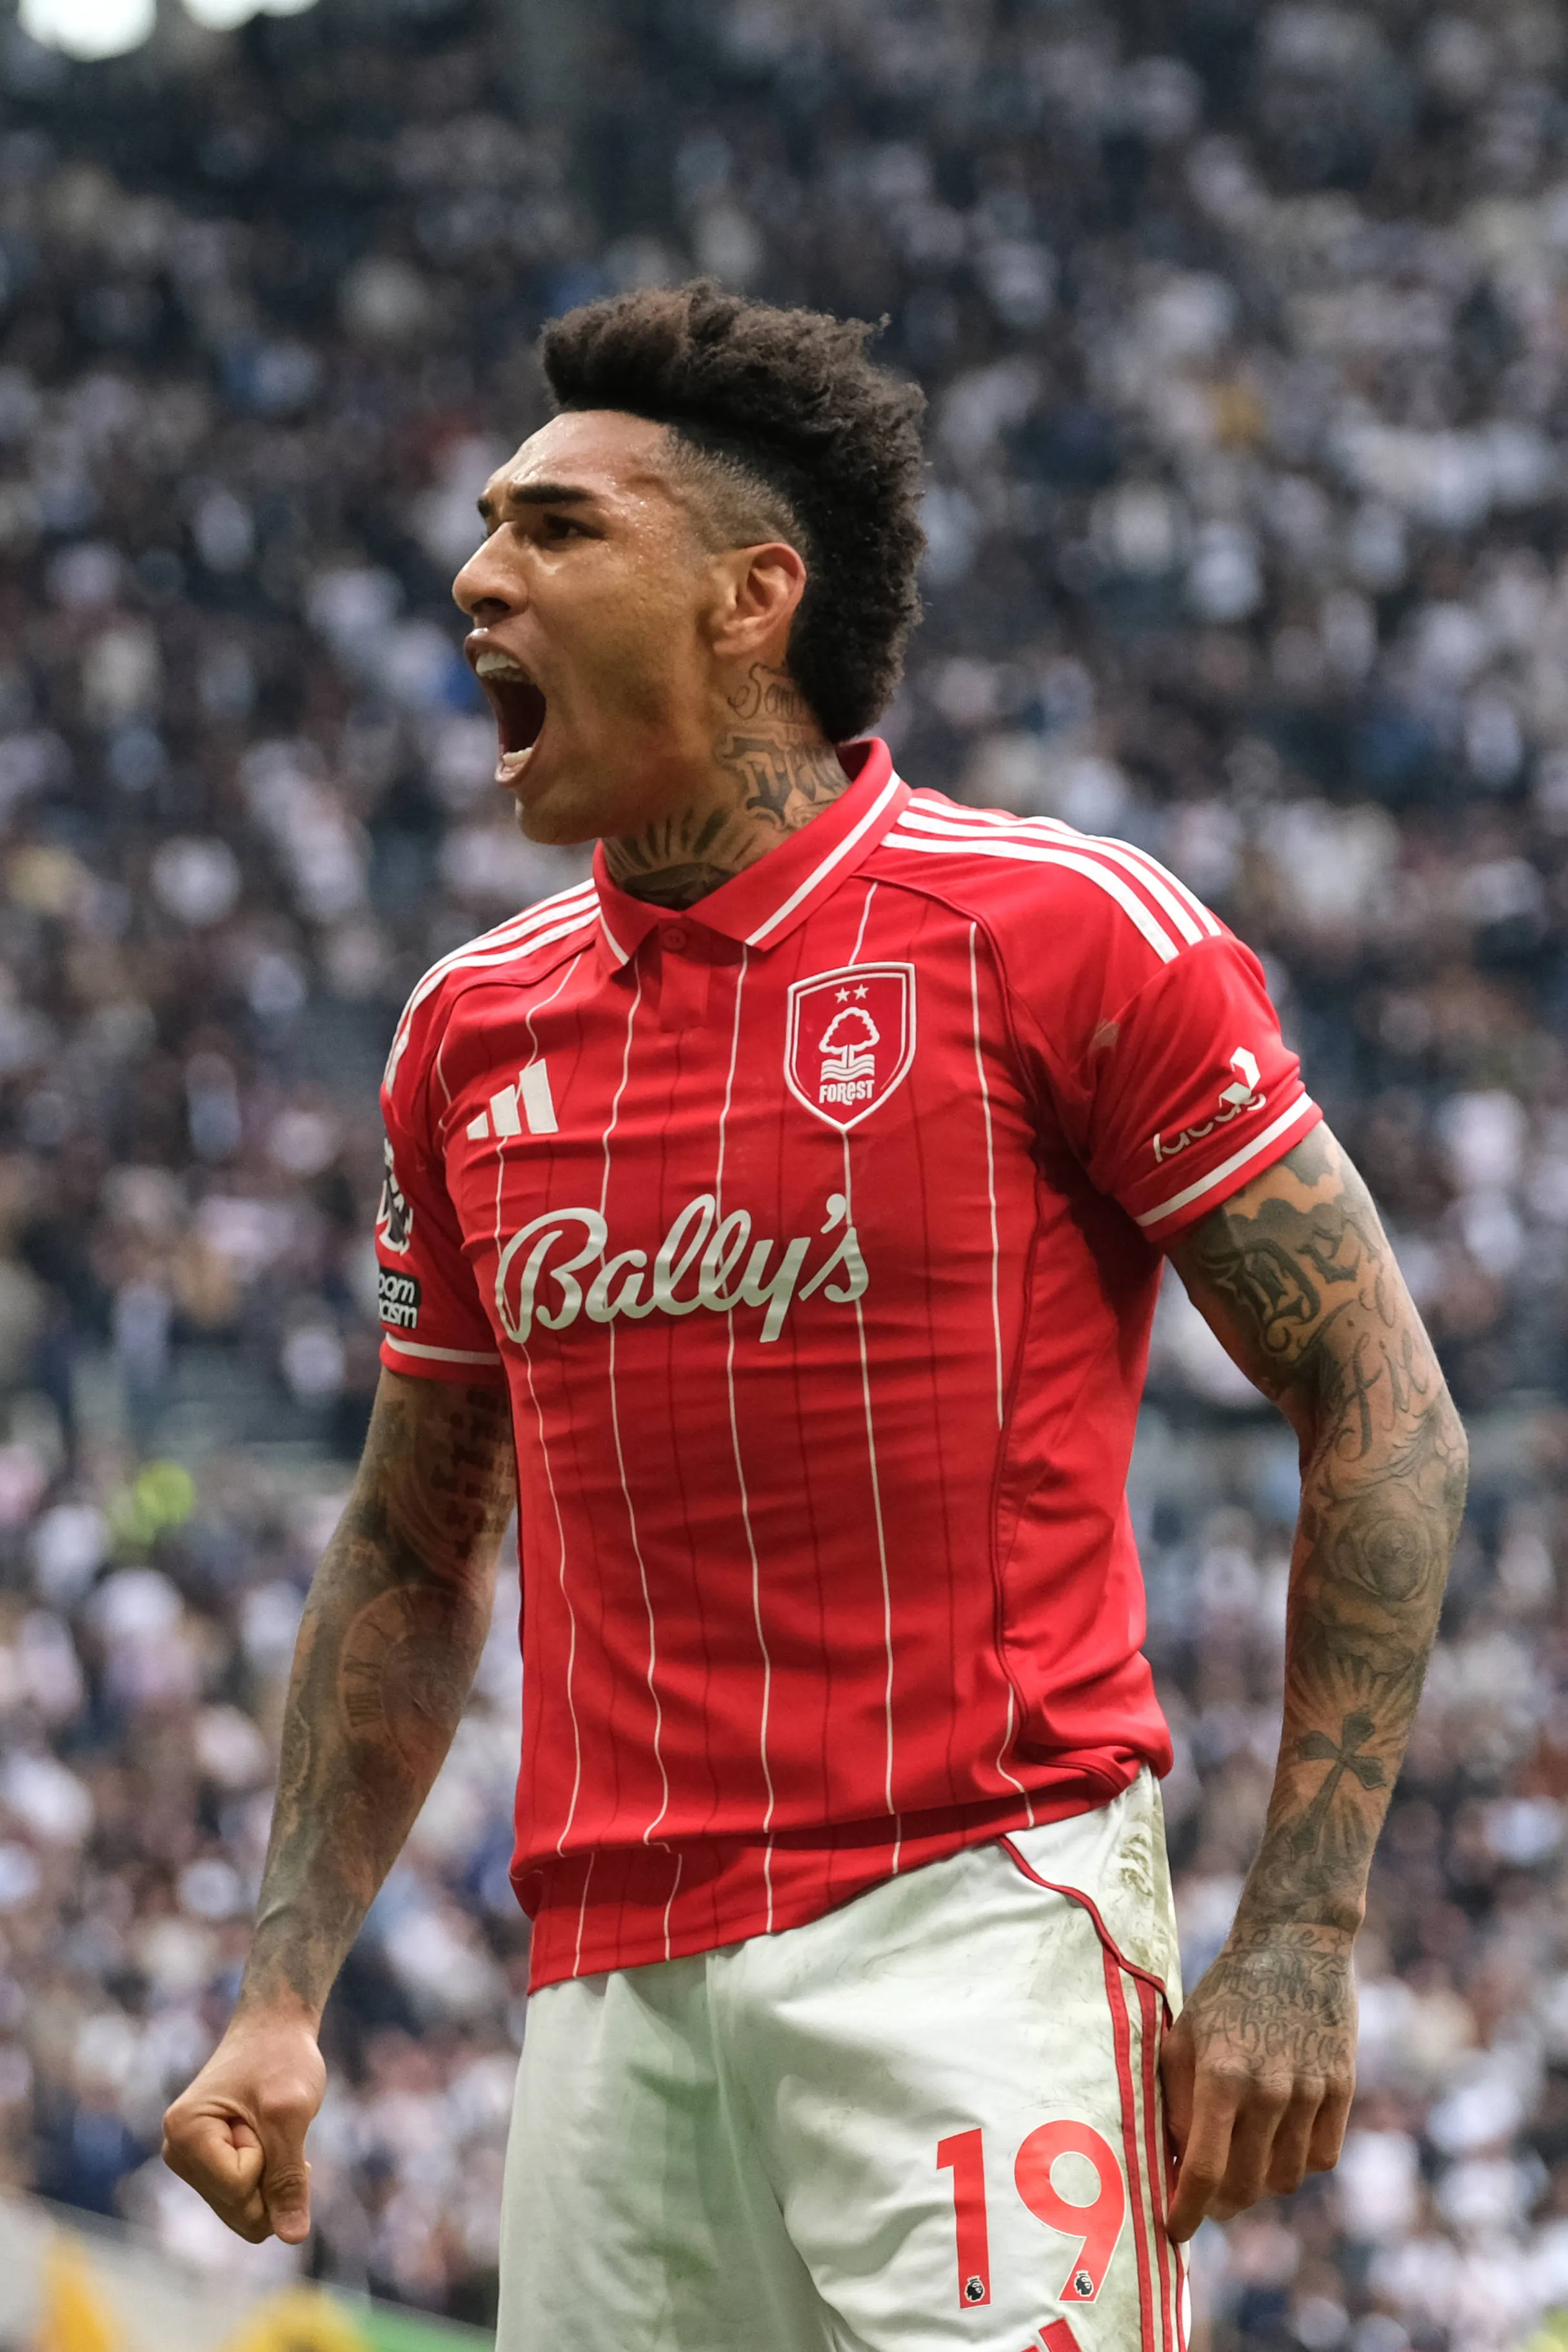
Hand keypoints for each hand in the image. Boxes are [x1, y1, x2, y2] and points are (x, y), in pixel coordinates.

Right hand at [162, 2007, 325, 2244]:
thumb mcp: (291, 2114)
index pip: (237, 2189)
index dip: (269, 2158)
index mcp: (185, 2134)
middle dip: (271, 2176)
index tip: (263, 2113)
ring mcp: (190, 2160)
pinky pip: (243, 2201)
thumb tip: (293, 2237)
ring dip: (271, 2177)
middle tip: (269, 2124)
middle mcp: (177, 2151)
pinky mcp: (207, 2164)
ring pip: (243, 2212)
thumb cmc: (282, 2058)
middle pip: (238, 2211)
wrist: (275, 2026)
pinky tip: (270, 2144)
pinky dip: (267, 2178)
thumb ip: (289, 2179)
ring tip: (269, 2130)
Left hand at [1160, 1924, 1355, 2240]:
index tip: (1175, 2232)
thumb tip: (1175, 2166)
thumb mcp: (1185, 2038)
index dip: (1188, 2212)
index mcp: (1220, 2076)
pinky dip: (1299, 2162)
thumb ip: (1178, 2102)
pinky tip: (1280, 2141)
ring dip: (1261, 2184)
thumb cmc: (1226, 1993)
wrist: (1294, 1944)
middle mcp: (1268, 2090)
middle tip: (1209, 2200)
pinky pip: (1322, 2156)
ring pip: (1286, 2178)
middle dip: (1221, 2205)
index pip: (1204, 2172)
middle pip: (1246, 2186)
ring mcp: (1311, 2091)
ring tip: (1244, 2163)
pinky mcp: (1342, 2088)